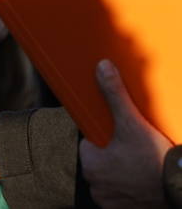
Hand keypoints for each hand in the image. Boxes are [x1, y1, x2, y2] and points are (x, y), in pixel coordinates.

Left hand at [80, 60, 171, 206]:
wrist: (180, 188)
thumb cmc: (154, 158)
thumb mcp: (132, 122)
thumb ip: (114, 94)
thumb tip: (102, 67)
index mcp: (90, 164)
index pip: (89, 146)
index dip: (104, 139)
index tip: (118, 137)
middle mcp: (95, 186)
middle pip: (100, 164)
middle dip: (114, 157)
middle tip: (134, 152)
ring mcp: (109, 202)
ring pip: (111, 182)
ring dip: (121, 175)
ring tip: (140, 166)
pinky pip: (121, 199)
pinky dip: (130, 193)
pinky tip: (143, 183)